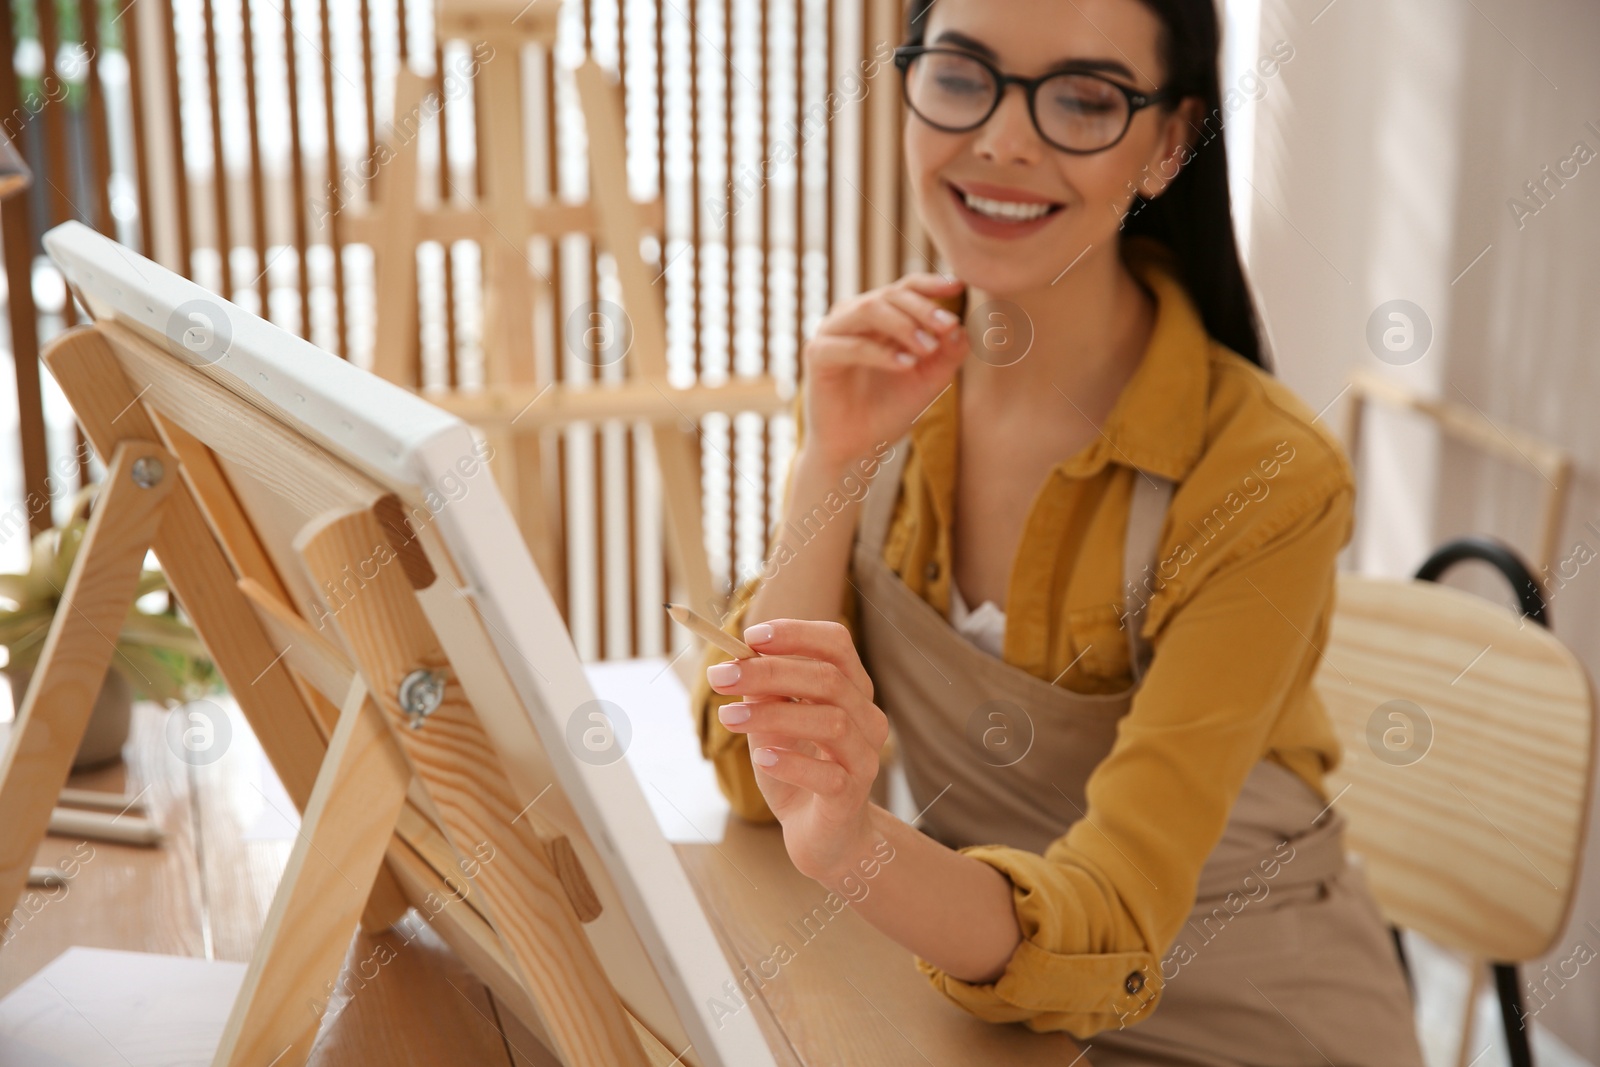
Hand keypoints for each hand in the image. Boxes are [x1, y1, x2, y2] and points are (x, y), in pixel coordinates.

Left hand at [705, 619, 889, 881]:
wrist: (820, 837)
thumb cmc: (797, 773)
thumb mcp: (771, 727)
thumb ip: (761, 697)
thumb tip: (734, 664)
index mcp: (851, 691)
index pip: (837, 644)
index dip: (796, 634)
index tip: (750, 636)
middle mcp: (867, 719)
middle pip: (829, 679)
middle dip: (769, 671)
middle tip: (720, 675)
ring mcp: (864, 758)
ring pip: (831, 721)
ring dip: (773, 714)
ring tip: (728, 718)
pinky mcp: (852, 797)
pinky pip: (828, 775)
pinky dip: (791, 763)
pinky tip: (762, 759)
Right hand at [801, 273, 968, 469]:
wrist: (858, 448)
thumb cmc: (890, 409)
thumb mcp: (929, 380)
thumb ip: (948, 354)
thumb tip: (961, 328)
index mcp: (879, 315)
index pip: (904, 288)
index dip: (931, 284)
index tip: (959, 287)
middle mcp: (853, 316)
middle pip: (889, 295)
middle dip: (922, 308)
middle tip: (947, 326)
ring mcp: (832, 332)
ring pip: (868, 310)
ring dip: (903, 325)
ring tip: (928, 348)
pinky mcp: (818, 355)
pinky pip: (850, 345)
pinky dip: (880, 353)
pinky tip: (906, 365)